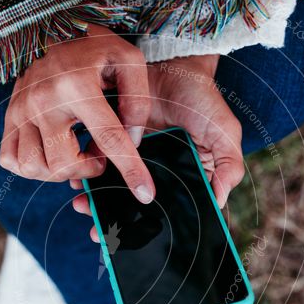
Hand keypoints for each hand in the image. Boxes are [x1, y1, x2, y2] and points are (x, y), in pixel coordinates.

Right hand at [0, 24, 154, 202]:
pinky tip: (52, 152)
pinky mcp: (9, 117)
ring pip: (35, 168)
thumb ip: (137, 99)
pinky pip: (12, 160)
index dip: (130, 170)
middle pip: (64, 163)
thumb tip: (133, 139)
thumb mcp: (127, 60)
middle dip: (88, 168)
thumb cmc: (93, 46)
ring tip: (76, 150)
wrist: (51, 27)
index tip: (144, 194)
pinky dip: (32, 167)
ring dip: (61, 170)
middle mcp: (43, 101)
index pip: (109, 138)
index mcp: (77, 86)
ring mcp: (21, 110)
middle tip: (98, 150)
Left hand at [72, 54, 243, 241]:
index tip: (129, 243)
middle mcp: (154, 172)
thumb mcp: (223, 129)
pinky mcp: (109, 138)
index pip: (167, 210)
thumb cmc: (201, 96)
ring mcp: (130, 157)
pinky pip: (95, 160)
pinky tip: (76, 179)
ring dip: (95, 199)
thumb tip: (221, 200)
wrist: (171, 60)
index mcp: (182, 176)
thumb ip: (228, 163)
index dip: (149, 230)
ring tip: (82, 205)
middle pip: (133, 204)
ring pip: (111, 187)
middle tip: (97, 232)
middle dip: (113, 220)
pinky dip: (85, 171)